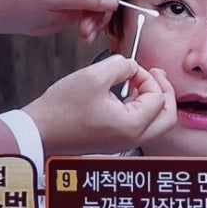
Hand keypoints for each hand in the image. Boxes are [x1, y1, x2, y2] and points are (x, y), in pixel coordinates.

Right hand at [23, 54, 176, 154]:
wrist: (39, 131)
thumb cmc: (62, 108)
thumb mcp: (93, 75)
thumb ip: (121, 65)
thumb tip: (131, 66)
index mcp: (132, 125)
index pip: (158, 97)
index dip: (147, 76)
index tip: (130, 67)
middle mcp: (132, 138)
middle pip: (167, 118)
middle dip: (164, 92)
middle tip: (155, 74)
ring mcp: (123, 142)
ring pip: (155, 123)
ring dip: (154, 100)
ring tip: (141, 81)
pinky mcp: (113, 141)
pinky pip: (139, 126)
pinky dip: (141, 109)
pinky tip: (127, 94)